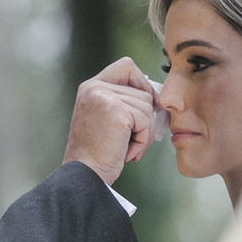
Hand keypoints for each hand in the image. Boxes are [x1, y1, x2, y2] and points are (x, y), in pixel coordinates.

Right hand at [63, 57, 156, 185]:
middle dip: (145, 119)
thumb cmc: (97, 153)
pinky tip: (127, 152)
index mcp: (91, 87)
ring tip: (127, 148)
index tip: (145, 104)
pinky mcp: (117, 111)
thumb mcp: (105, 119)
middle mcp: (95, 87)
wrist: (84, 175)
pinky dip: (143, 141)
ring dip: (144, 133)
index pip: (126, 66)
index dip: (141, 82)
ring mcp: (105, 97)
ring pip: (147, 107)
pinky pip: (146, 121)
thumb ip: (123, 102)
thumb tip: (156, 97)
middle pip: (142, 91)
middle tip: (132, 141)